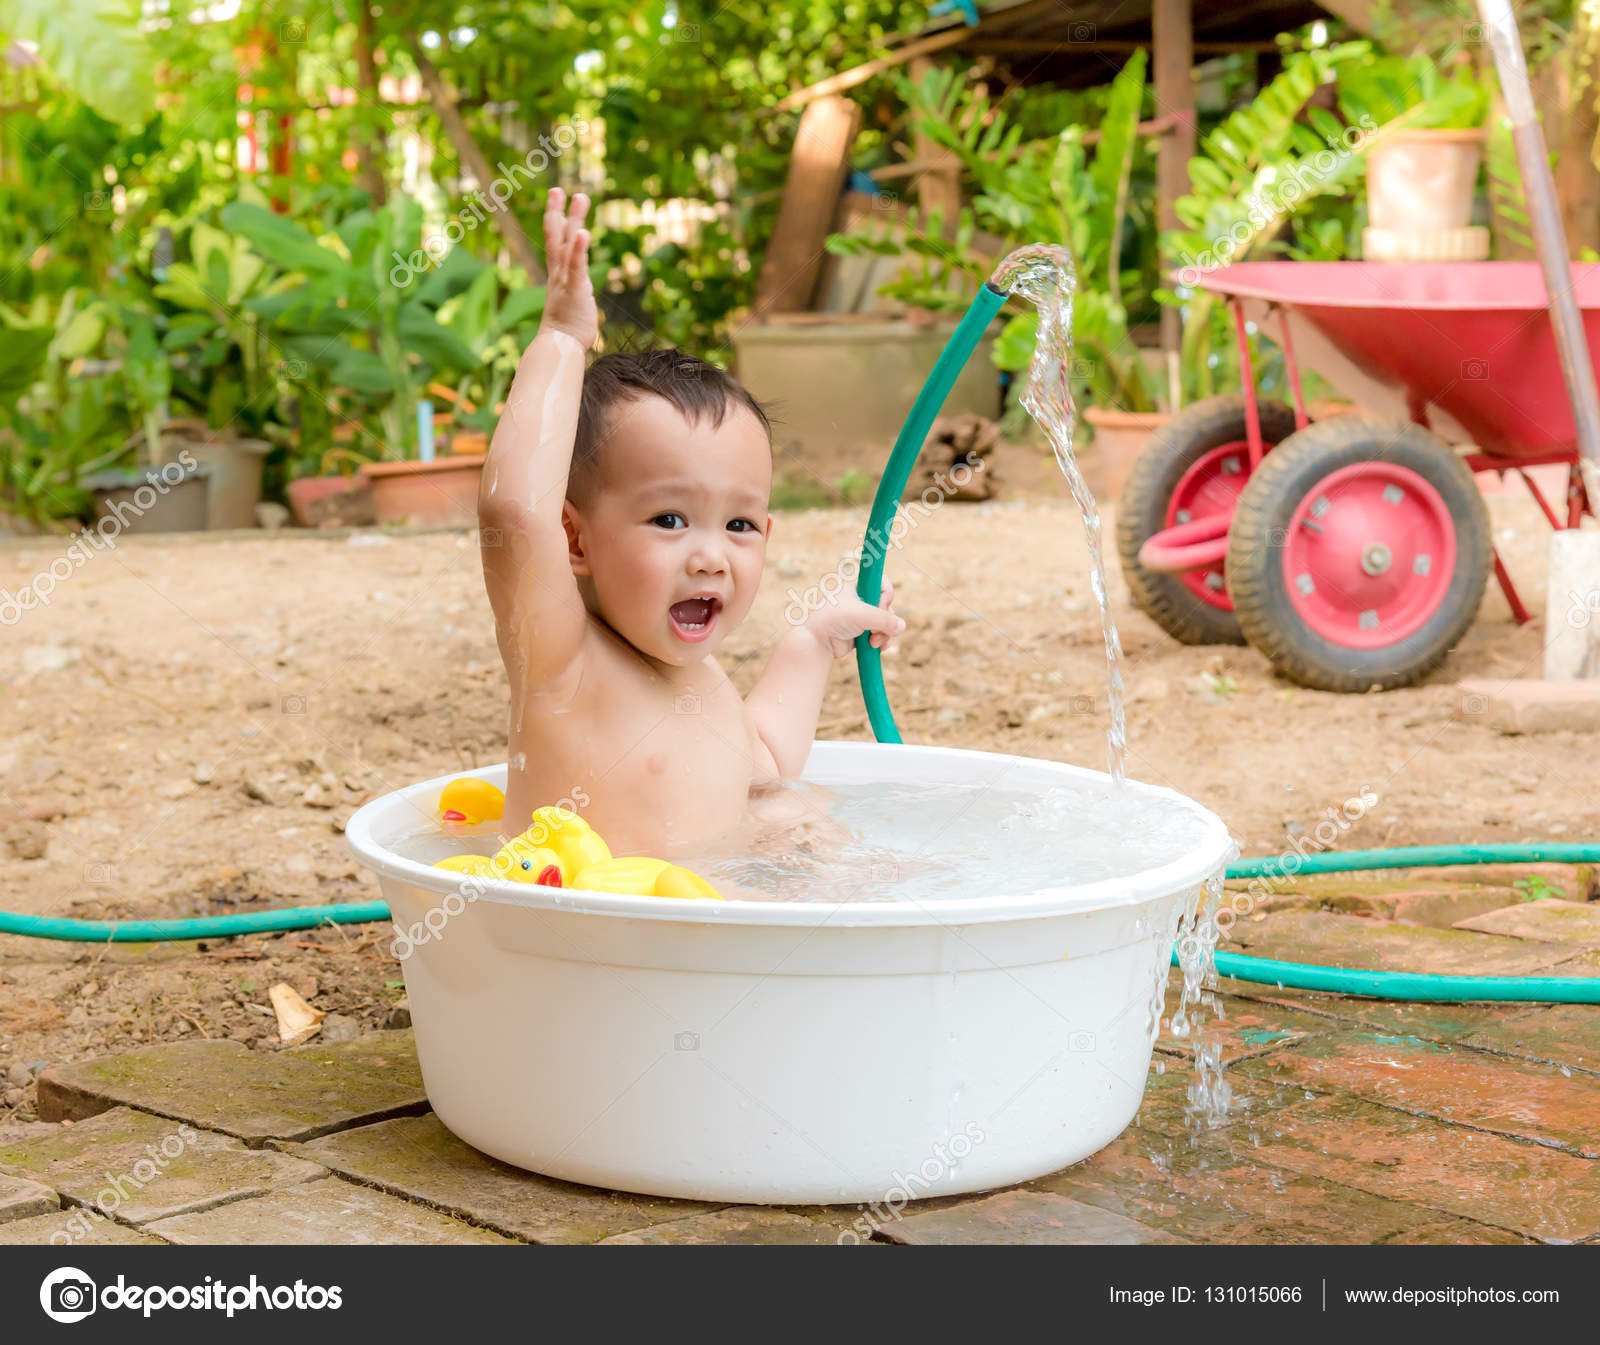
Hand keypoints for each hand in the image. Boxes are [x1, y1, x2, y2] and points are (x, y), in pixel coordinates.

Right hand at [539, 188, 596, 347]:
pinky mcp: (575, 290)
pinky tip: (583, 232)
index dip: (555, 218)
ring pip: (567, 245)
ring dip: (573, 220)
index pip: (555, 242)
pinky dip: (579, 249)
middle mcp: (559, 273)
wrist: (559, 347)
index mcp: (558, 275)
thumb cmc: (567, 330)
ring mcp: (565, 280)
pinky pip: (576, 267)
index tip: (557, 197)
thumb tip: (578, 287)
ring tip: (579, 198)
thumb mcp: (571, 303)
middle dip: (558, 212)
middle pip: (556, 237)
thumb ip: (574, 290)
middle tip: (558, 189)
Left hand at [803, 579, 904, 657]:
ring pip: (885, 622)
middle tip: (875, 629)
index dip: (886, 595)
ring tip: (873, 642)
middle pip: (887, 605)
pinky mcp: (861, 632)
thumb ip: (885, 620)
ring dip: (884, 633)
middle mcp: (860, 598)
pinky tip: (878, 648)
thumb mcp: (862, 615)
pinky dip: (882, 641)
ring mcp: (861, 616)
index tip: (880, 605)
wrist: (815, 641)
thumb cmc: (833, 620)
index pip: (882, 582)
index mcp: (856, 584)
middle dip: (885, 620)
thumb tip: (902, 627)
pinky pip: (880, 634)